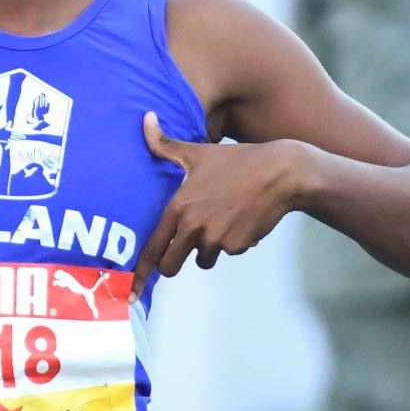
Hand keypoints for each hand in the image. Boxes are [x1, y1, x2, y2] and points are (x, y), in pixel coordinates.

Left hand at [130, 112, 300, 301]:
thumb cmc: (236, 160)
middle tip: (183, 251)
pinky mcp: (238, 245)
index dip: (138, 273)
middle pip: (171, 266)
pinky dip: (233, 241)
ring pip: (203, 259)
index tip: (128, 292)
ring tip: (222, 218)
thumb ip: (164, 144)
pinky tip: (242, 219)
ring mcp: (217, 238)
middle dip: (174, 263)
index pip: (151, 248)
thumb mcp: (197, 152)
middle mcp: (194, 226)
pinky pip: (229, 252)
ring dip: (209, 248)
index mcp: (178, 207)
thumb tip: (145, 118)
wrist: (280, 173)